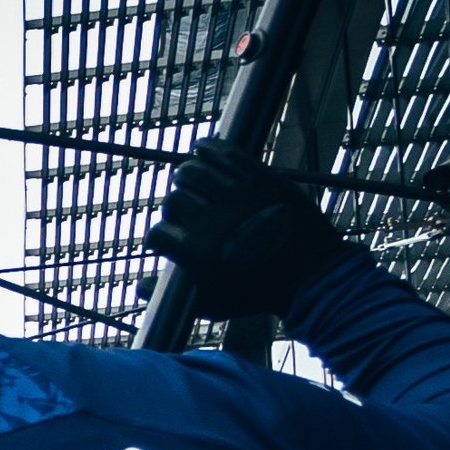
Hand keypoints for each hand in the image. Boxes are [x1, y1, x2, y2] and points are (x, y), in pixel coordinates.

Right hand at [148, 134, 338, 323]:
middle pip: (175, 200)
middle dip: (174, 207)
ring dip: (186, 175)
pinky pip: (229, 155)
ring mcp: (240, 198)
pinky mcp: (263, 181)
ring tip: (187, 179)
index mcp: (198, 252)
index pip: (158, 233)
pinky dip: (211, 148)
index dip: (158, 238)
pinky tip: (202, 148)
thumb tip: (138, 287)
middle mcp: (214, 221)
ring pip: (195, 172)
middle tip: (183, 211)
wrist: (311, 276)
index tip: (165, 240)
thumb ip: (173, 295)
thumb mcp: (213, 302)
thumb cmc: (259, 293)